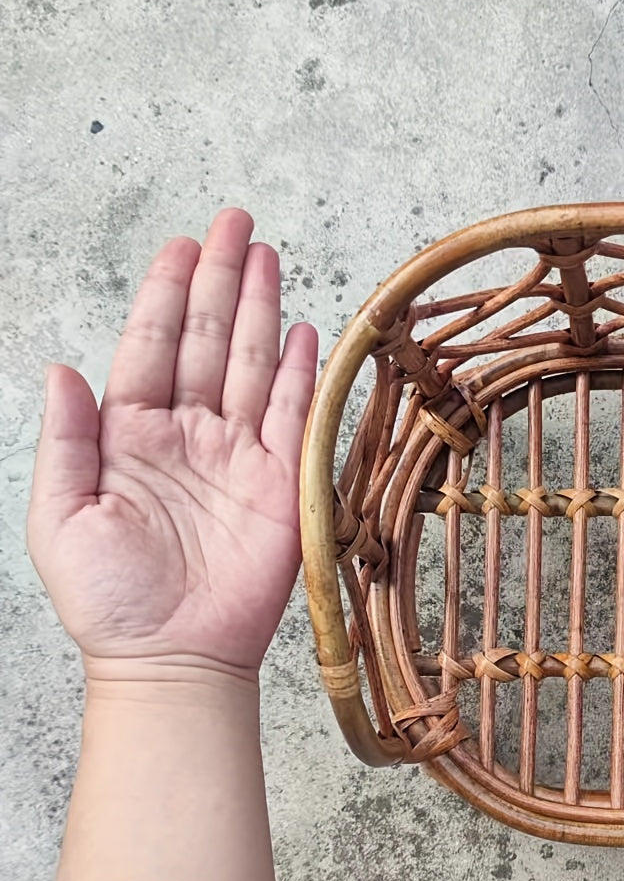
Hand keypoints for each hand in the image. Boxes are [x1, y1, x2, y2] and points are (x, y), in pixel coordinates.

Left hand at [27, 208, 318, 681]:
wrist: (170, 656)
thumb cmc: (108, 599)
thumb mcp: (61, 518)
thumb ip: (66, 441)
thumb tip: (61, 368)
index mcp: (130, 436)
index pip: (153, 347)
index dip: (168, 295)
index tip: (183, 246)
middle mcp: (188, 435)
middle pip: (209, 342)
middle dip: (221, 280)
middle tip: (235, 224)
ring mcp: (238, 457)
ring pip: (253, 366)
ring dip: (261, 311)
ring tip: (267, 257)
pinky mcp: (282, 485)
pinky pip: (294, 417)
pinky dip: (302, 374)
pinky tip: (304, 332)